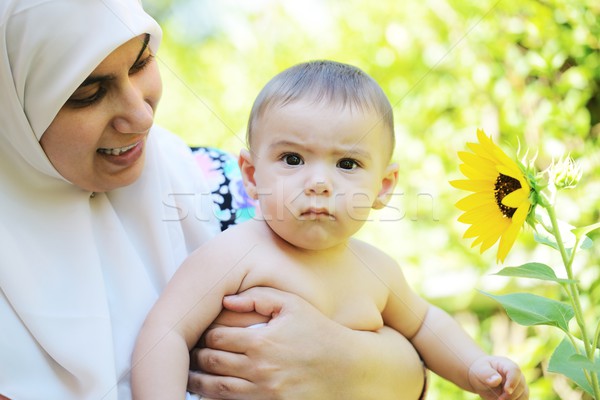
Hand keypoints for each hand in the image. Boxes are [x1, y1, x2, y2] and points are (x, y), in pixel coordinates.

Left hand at [188, 286, 423, 399]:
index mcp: (261, 342)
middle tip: (190, 353)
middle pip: (211, 364)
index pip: (216, 338)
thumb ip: (258, 297)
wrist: (346, 368)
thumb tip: (226, 300)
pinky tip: (210, 392)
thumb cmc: (318, 332)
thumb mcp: (292, 305)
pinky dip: (216, 399)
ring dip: (198, 382)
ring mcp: (263, 392)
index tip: (202, 332)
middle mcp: (258, 369)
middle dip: (197, 358)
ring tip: (190, 375)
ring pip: (216, 389)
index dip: (204, 334)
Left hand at [468, 356, 528, 399]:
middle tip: (498, 399)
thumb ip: (487, 373)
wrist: (481, 379)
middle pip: (521, 385)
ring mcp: (519, 385)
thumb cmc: (480, 371)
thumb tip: (497, 380)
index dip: (513, 381)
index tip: (507, 391)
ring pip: (524, 395)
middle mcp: (516, 375)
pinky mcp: (519, 395)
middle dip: (510, 396)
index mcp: (506, 365)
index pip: (514, 370)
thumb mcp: (480, 370)